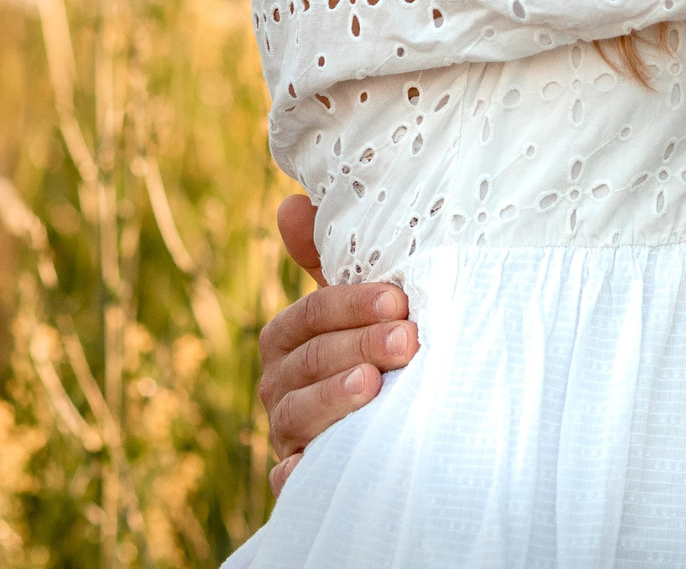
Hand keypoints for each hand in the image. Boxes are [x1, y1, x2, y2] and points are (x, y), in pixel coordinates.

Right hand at [257, 193, 418, 493]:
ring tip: (375, 386)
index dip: (350, 304)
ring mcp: (287, 434)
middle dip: (358, 346)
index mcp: (287, 339)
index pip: (309, 315)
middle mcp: (278, 385)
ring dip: (335, 399)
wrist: (391, 429)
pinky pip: (288, 481)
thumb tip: (289, 204)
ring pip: (296, 414)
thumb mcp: (361, 307)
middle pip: (309, 361)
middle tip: (408, 341)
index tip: (398, 299)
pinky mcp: (299, 478)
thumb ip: (329, 260)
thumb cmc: (375, 350)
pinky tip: (315, 467)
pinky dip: (299, 476)